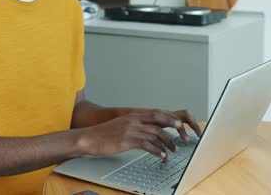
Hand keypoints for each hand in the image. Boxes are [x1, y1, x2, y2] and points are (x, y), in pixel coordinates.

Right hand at [77, 110, 197, 158]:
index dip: (168, 117)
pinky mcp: (127, 140)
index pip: (155, 113)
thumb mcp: (120, 126)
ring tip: (173, 151)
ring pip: (155, 134)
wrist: (88, 139)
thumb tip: (146, 133)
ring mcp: (130, 129)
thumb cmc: (103, 135)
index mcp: (132, 116)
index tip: (178, 123)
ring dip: (167, 143)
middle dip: (173, 126)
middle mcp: (133, 120)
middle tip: (182, 134)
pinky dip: (158, 151)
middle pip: (158, 120)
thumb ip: (133, 126)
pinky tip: (162, 156)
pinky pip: (148, 145)